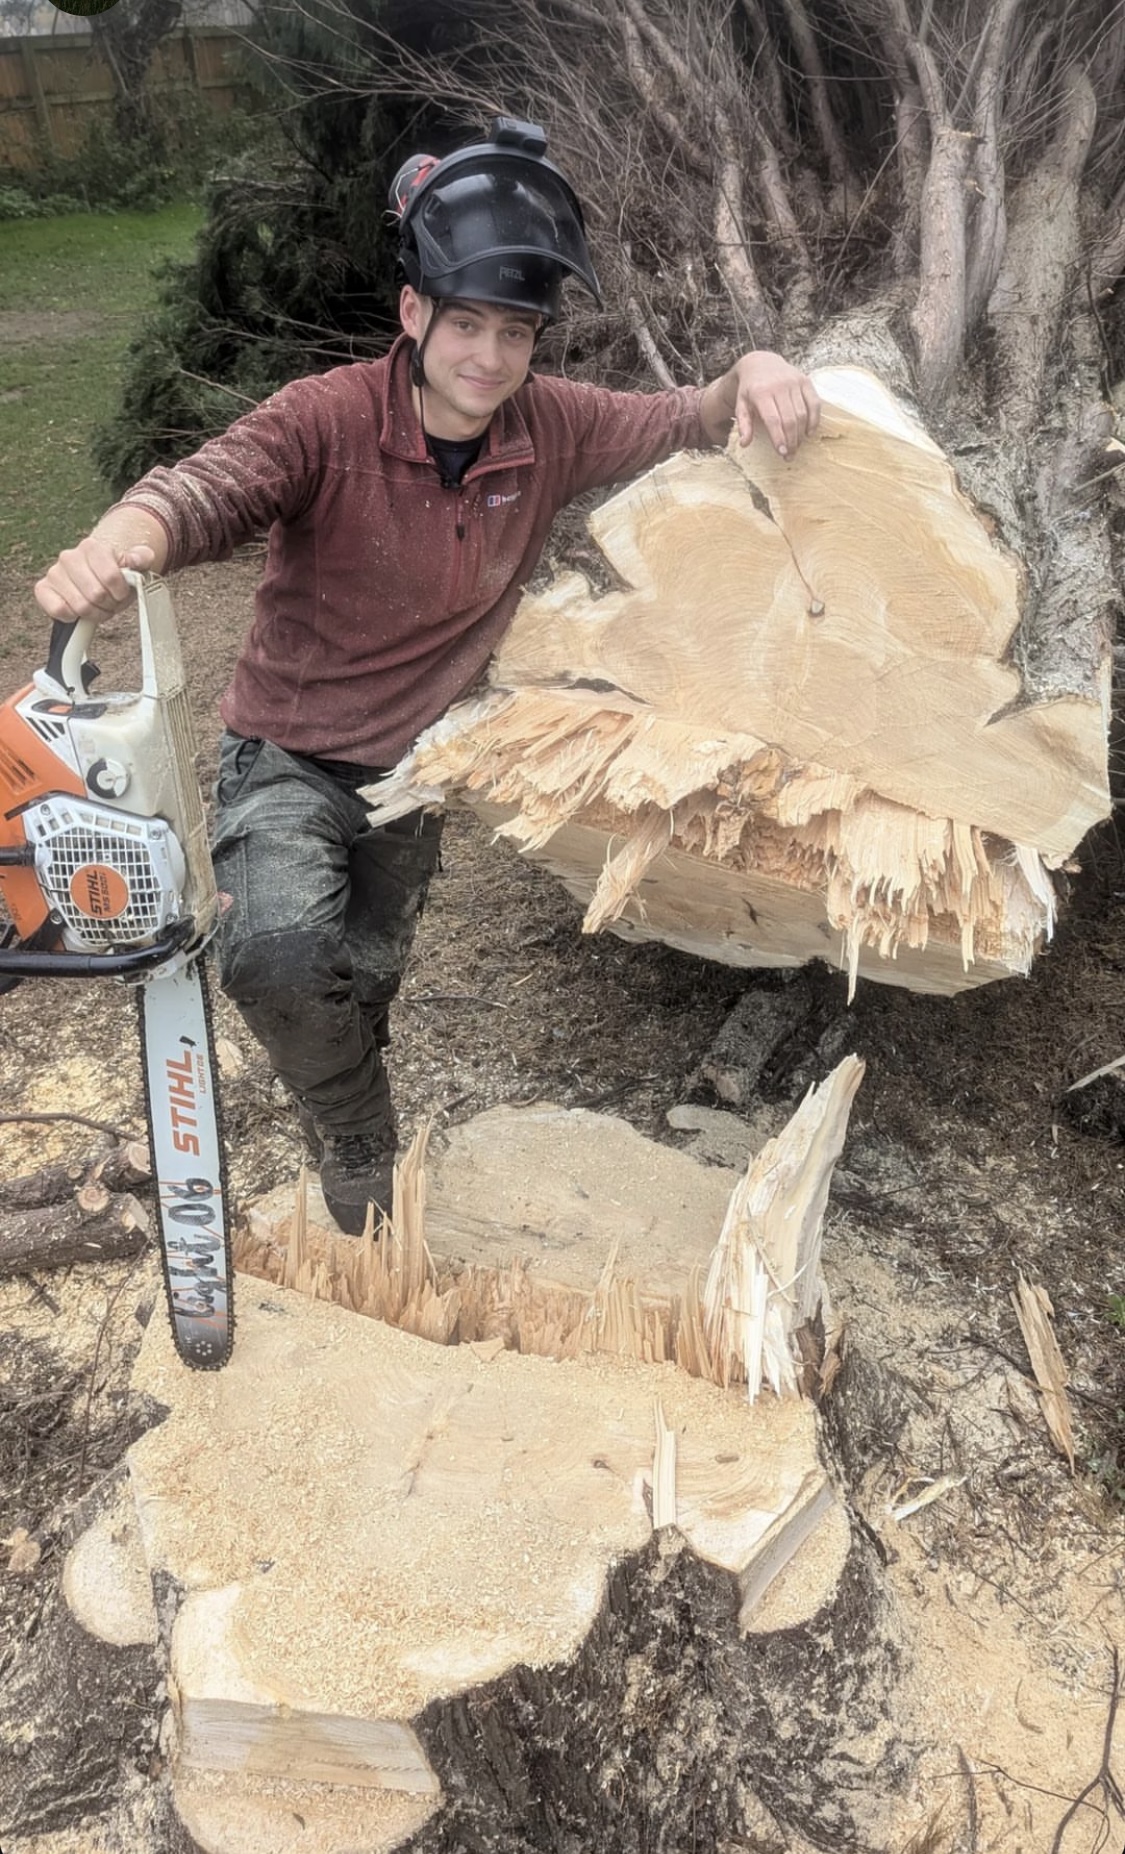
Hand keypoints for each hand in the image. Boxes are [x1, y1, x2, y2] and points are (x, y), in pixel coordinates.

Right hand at [34, 537, 156, 624]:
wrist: (95, 575)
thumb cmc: (115, 574)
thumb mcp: (134, 565)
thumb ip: (141, 558)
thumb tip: (139, 559)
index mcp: (92, 547)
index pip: (111, 577)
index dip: (121, 592)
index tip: (122, 593)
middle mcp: (69, 557)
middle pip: (96, 594)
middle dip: (109, 605)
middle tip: (110, 602)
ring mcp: (54, 573)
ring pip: (80, 606)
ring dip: (95, 613)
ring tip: (98, 606)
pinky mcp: (43, 589)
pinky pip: (59, 610)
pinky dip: (73, 617)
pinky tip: (80, 611)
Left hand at [707, 352, 820, 456]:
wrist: (760, 363)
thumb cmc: (750, 389)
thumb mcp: (741, 404)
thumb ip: (743, 424)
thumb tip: (744, 444)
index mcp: (761, 393)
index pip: (773, 419)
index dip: (779, 437)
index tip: (782, 453)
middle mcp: (779, 386)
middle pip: (790, 419)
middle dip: (791, 440)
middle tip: (790, 456)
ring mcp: (794, 382)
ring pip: (802, 413)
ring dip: (801, 434)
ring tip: (797, 447)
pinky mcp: (805, 381)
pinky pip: (814, 403)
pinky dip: (814, 419)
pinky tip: (809, 432)